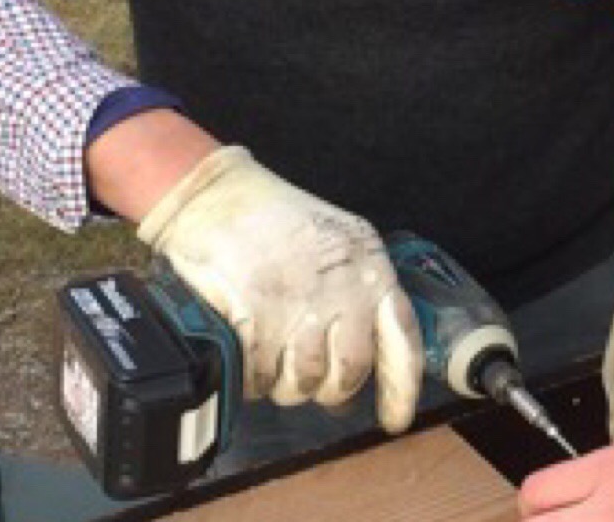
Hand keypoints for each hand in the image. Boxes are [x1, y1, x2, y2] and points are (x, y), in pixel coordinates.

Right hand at [135, 145, 422, 429]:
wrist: (211, 192)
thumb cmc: (269, 217)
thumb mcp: (333, 241)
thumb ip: (354, 296)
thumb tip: (349, 374)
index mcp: (368, 267)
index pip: (402, 342)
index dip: (400, 390)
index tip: (392, 421)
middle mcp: (344, 290)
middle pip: (348, 375)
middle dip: (324, 385)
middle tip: (300, 368)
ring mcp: (300, 308)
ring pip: (302, 384)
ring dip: (282, 381)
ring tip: (267, 351)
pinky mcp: (257, 321)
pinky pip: (260, 379)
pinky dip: (250, 376)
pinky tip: (243, 349)